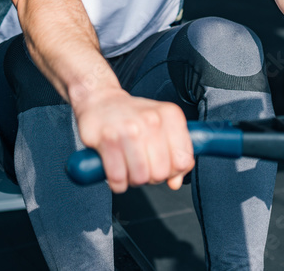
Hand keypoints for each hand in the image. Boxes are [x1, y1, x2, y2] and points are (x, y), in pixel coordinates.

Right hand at [73, 90, 194, 193]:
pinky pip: (118, 178)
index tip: (163, 166)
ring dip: (133, 179)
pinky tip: (116, 171)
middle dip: (151, 177)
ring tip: (129, 167)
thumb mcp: (161, 126)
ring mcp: (129, 129)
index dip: (173, 171)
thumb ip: (175, 153)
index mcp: (170, 115)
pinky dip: (117, 182)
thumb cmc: (131, 115)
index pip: (183, 160)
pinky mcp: (107, 139)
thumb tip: (176, 182)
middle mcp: (152, 120)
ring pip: (140, 177)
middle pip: (161, 172)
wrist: (100, 100)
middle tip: (143, 167)